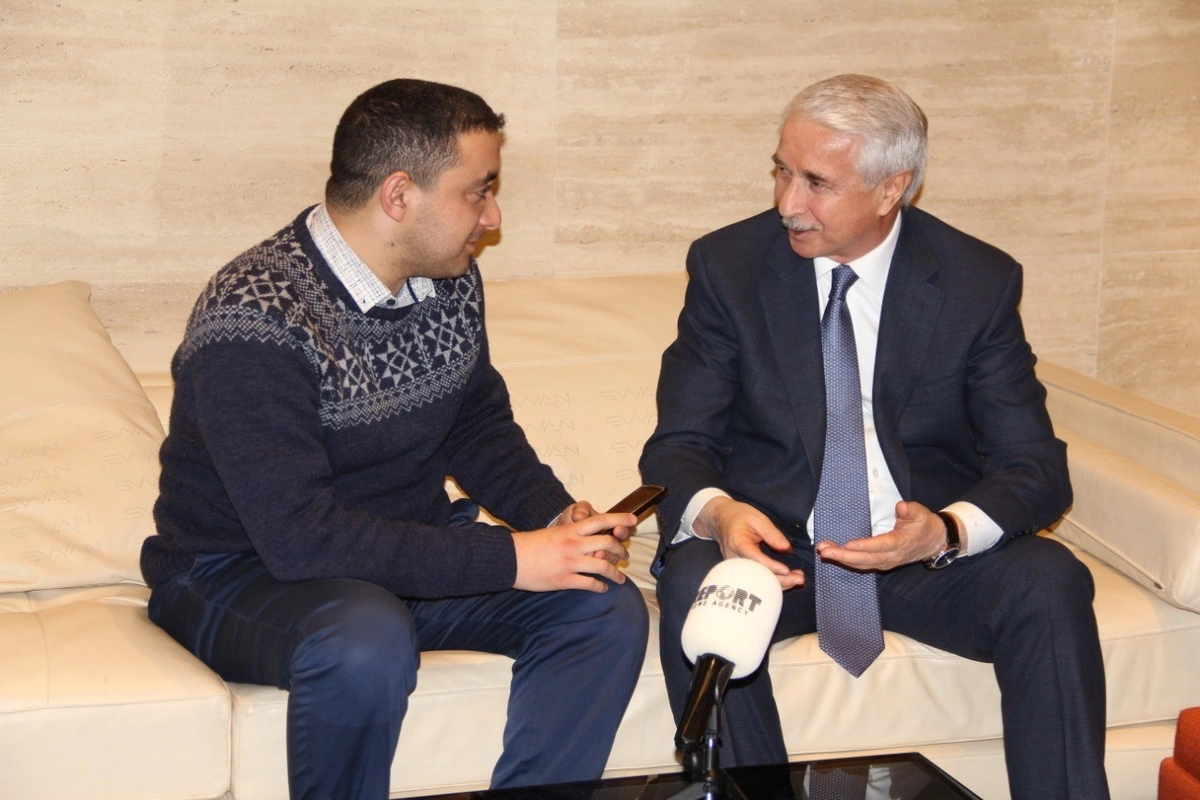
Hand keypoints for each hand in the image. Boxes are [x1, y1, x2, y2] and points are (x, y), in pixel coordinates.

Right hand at [513, 511, 637, 592]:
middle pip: (608, 543)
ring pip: (603, 566)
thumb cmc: (530, 545)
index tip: (633, 520)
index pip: (601, 520)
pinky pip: (590, 584)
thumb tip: (590, 538)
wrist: (511, 559)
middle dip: (620, 550)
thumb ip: (572, 534)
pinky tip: (602, 588)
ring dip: (615, 573)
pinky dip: (600, 587)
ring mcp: (570, 562)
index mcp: (571, 530)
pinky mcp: (564, 580)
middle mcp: (573, 544)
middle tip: (625, 556)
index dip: (619, 519)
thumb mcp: (553, 532)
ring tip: (620, 579)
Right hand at [694, 496, 805, 589]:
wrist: (721, 520)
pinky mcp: (741, 571)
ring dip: (779, 584)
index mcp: (738, 544)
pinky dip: (773, 582)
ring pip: (758, 581)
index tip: (787, 571)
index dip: (771, 566)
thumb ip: (771, 532)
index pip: (755, 559)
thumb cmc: (739, 516)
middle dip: (780, 580)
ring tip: (798, 580)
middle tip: (799, 579)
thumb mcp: (757, 518)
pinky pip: (757, 579)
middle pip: (758, 575)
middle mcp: (735, 559)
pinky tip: (788, 580)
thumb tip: (787, 548)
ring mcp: (736, 567)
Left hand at [814, 500, 951, 570]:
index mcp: (900, 544)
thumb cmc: (924, 525)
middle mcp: (891, 556)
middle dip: (843, 556)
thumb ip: (910, 510)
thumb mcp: (920, 513)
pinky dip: (846, 561)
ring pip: (861, 564)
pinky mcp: (880, 563)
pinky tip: (832, 555)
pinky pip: (861, 565)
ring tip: (823, 551)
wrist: (932, 542)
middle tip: (824, 550)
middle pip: (865, 559)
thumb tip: (900, 507)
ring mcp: (885, 562)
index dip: (863, 546)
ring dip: (841, 559)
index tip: (848, 544)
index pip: (879, 546)